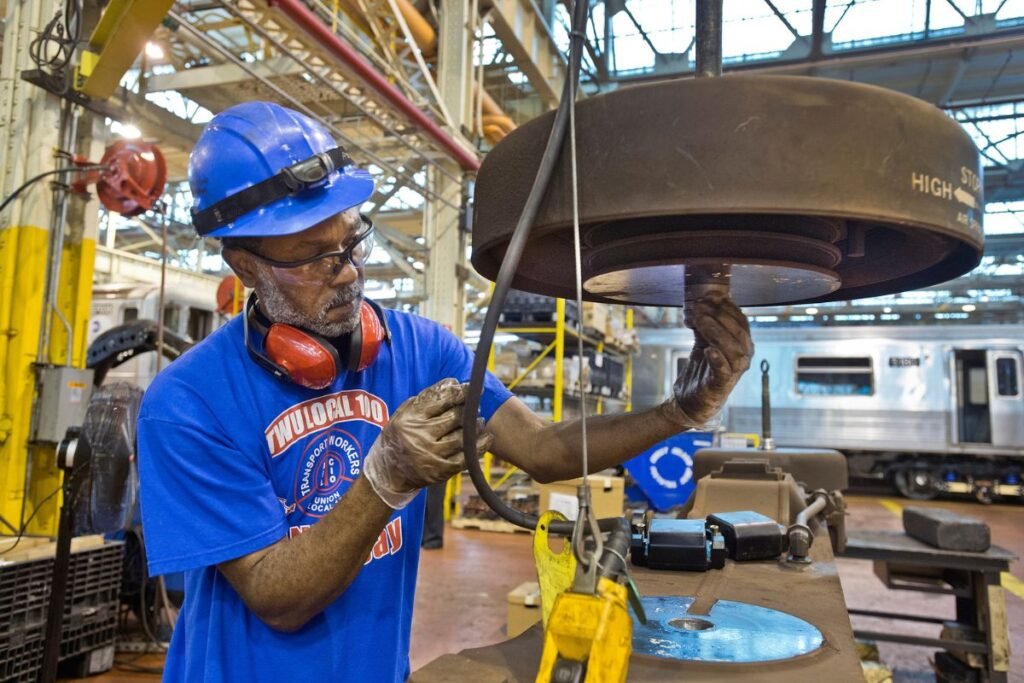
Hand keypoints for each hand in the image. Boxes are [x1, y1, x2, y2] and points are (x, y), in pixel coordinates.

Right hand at [363, 378, 492, 508]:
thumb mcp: (404, 413)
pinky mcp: (440, 471)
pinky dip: (479, 446)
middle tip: (475, 406)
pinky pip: (466, 457)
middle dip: (469, 410)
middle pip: (455, 418)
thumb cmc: (398, 437)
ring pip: (462, 437)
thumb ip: (427, 397)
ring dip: (475, 427)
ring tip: (479, 421)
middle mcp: (420, 436)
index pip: (442, 400)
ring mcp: (431, 455)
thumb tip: (453, 382)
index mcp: (411, 419)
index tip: (471, 388)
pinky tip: (486, 438)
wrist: (388, 473)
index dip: (461, 392)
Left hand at [659, 293, 753, 428]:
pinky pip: (724, 371)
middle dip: (719, 316)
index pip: (741, 321)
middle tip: (699, 306)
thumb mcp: (703, 341)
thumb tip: (702, 299)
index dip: (727, 306)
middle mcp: (743, 357)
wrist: (690, 400)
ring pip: (733, 349)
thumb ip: (706, 324)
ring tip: (699, 320)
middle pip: (738, 332)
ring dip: (716, 332)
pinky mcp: (722, 385)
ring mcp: (734, 372)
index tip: (710, 295)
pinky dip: (718, 359)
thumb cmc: (701, 370)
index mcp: (742, 344)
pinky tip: (708, 350)